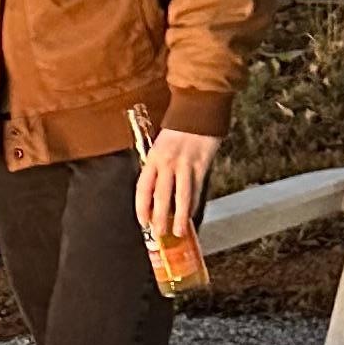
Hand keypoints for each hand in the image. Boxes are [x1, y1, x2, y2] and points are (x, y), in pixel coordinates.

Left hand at [135, 128, 219, 246]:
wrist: (198, 110)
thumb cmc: (179, 129)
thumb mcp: (160, 146)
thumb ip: (158, 167)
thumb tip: (156, 194)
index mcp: (153, 158)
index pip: (143, 188)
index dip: (142, 208)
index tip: (143, 222)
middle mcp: (167, 163)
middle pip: (161, 196)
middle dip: (159, 218)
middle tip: (159, 233)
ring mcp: (185, 165)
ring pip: (180, 197)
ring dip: (179, 217)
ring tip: (178, 232)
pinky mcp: (202, 165)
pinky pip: (196, 190)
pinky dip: (193, 205)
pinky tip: (191, 215)